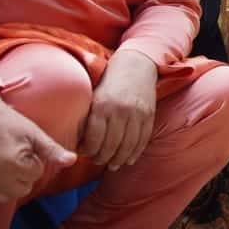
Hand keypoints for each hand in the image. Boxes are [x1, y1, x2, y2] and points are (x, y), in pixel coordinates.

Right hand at [0, 89, 76, 201]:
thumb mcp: (33, 132)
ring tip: (2, 162)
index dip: (33, 160)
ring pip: (7, 196)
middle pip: (23, 189)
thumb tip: (72, 161)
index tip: (21, 147)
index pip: (37, 174)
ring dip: (8, 183)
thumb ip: (53, 150)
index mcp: (14, 164)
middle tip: (12, 155)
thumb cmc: (6, 122)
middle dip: (22, 175)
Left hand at [80, 49, 158, 170]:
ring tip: (112, 165)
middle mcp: (120, 111)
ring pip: (128, 146)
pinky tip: (128, 159)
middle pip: (111, 145)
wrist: (137, 64)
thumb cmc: (110, 80)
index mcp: (102, 105)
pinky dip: (135, 153)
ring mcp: (137, 114)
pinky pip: (142, 140)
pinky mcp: (149, 115)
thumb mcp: (94, 95)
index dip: (88, 150)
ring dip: (119, 159)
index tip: (84, 153)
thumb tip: (79, 142)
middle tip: (97, 161)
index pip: (94, 138)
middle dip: (102, 158)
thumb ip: (88, 117)